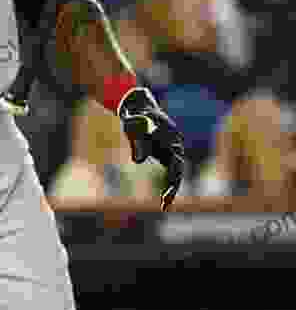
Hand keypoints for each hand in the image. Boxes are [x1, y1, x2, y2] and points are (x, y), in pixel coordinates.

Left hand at [118, 87, 185, 211]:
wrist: (136, 105)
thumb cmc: (134, 115)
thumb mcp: (131, 125)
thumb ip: (137, 141)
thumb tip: (138, 161)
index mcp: (171, 135)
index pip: (176, 159)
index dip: (173, 176)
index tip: (168, 187)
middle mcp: (175, 142)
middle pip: (178, 168)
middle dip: (173, 186)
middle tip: (165, 203)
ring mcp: (171, 148)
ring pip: (175, 171)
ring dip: (171, 187)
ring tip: (164, 204)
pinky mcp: (166, 153)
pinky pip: (170, 170)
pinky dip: (169, 184)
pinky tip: (163, 201)